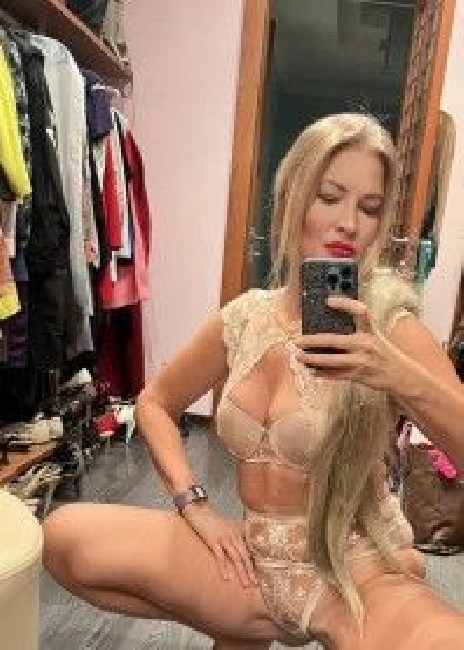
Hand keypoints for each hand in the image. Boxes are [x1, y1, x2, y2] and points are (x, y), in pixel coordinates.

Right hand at [181, 501, 257, 586]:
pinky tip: (226, 578)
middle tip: (256, 584)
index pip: (250, 550)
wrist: (199, 509)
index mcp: (238, 532)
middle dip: (251, 571)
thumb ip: (234, 536)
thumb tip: (241, 550)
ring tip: (246, 584)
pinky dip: (223, 567)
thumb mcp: (227, 527)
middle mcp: (234, 535)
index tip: (261, 575)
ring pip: (236, 557)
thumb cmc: (212, 520)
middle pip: (245, 555)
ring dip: (241, 572)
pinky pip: (220, 556)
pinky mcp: (213, 540)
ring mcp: (224, 538)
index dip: (255, 563)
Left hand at [293, 295, 408, 390]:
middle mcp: (366, 344)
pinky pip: (336, 374)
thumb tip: (328, 329)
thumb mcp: (375, 339)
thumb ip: (357, 333)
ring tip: (299, 356)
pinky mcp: (359, 376)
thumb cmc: (384, 355)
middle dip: (313, 340)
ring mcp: (362, 361)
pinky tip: (312, 371)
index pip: (360, 311)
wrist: (403, 376)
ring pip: (331, 360)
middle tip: (297, 339)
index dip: (344, 304)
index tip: (328, 300)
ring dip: (312, 359)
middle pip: (334, 340)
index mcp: (371, 331)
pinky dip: (322, 373)